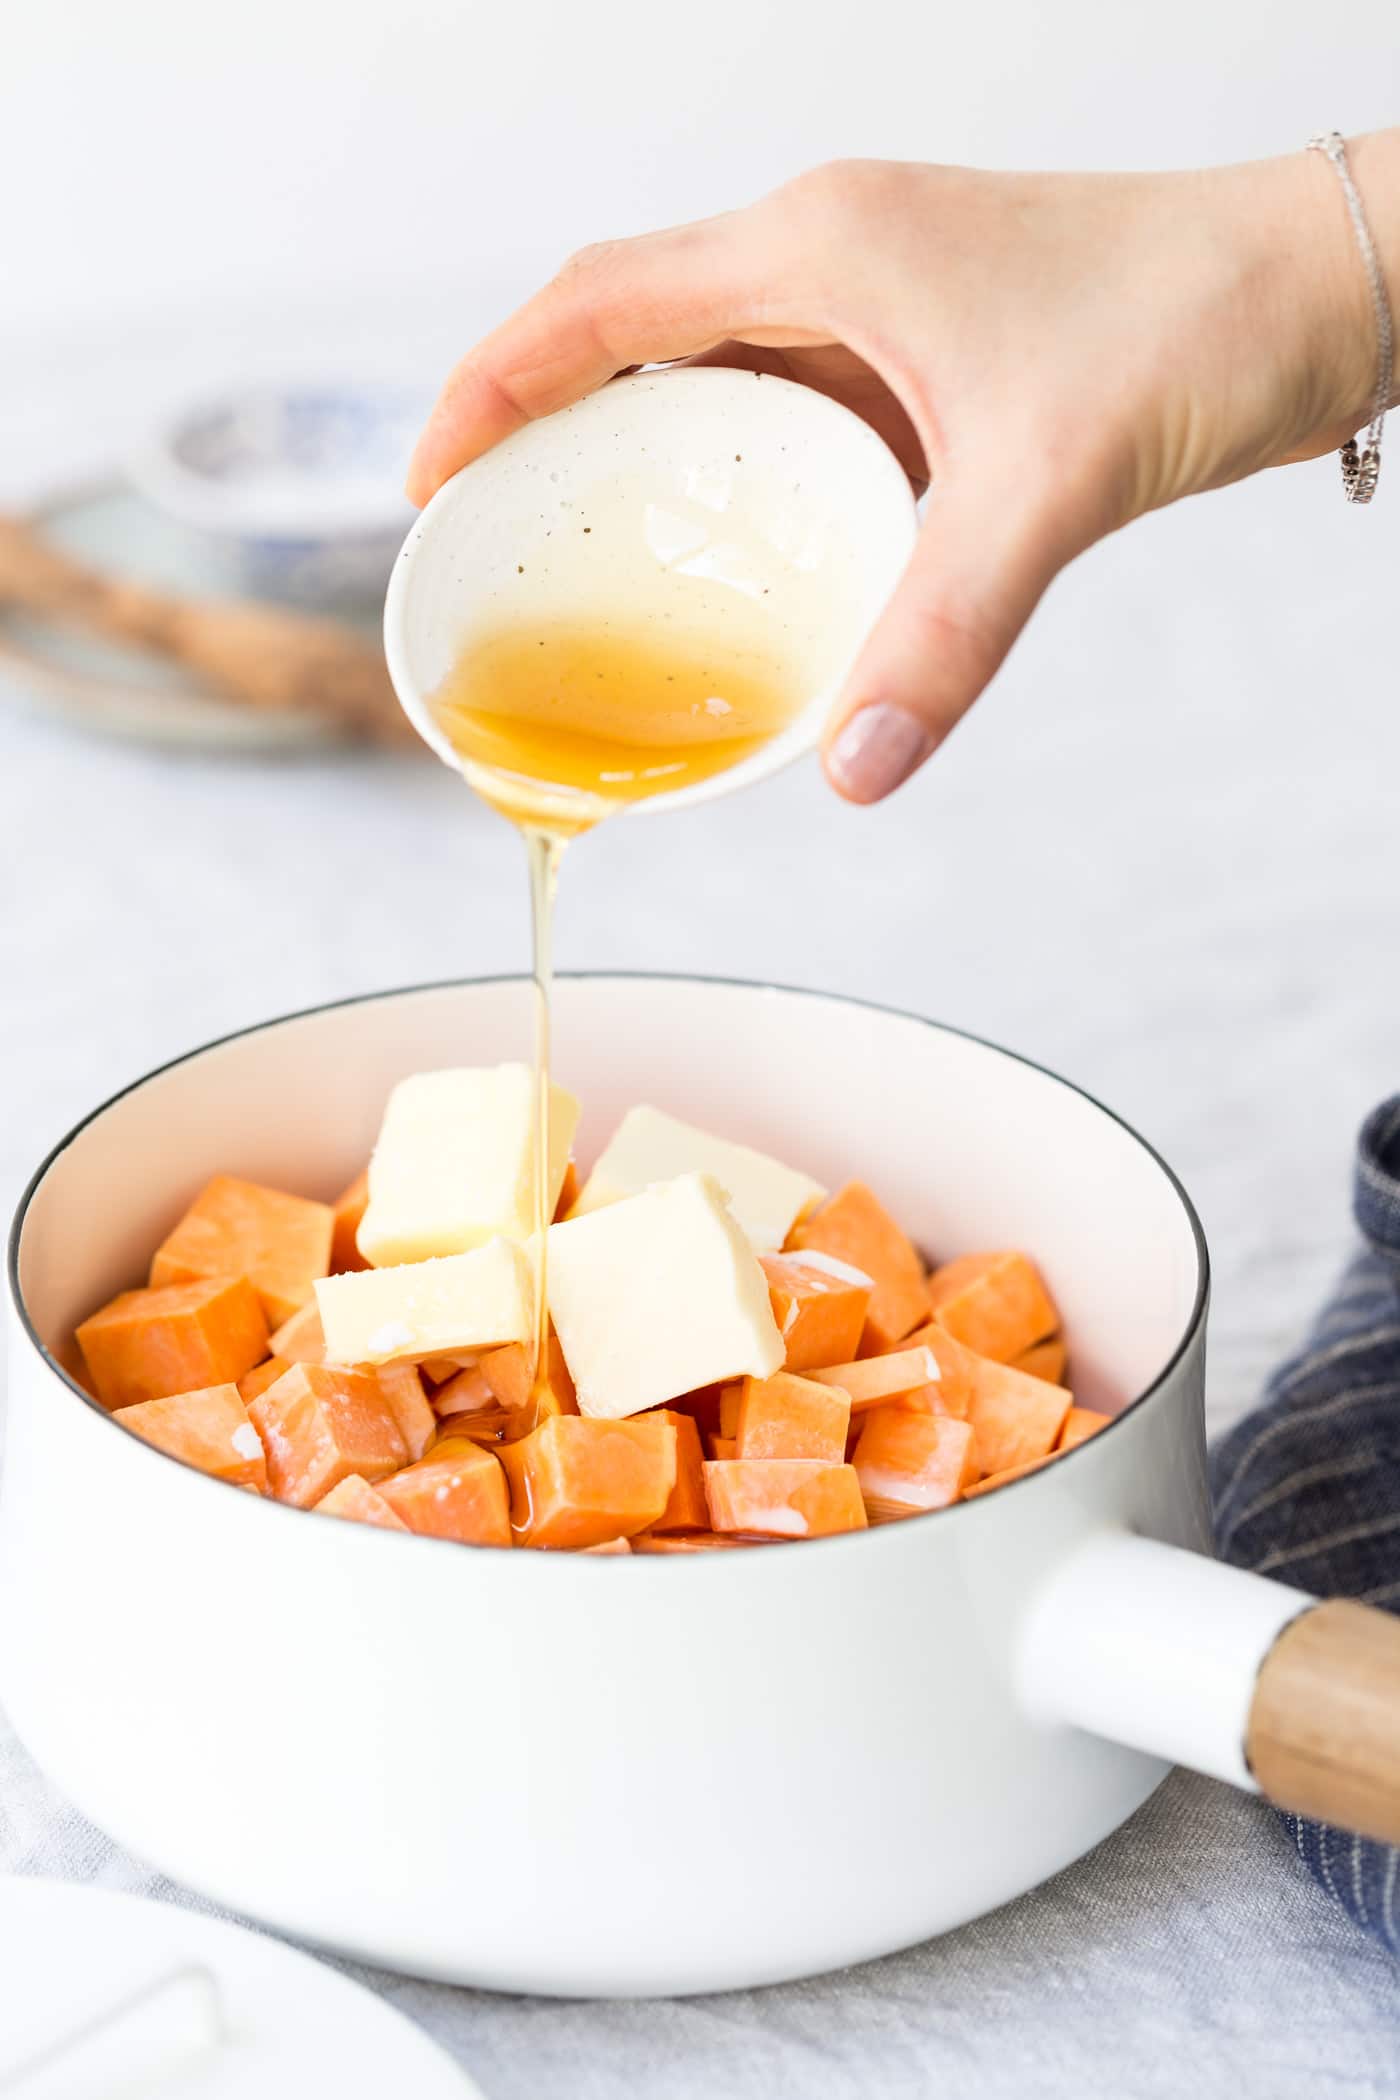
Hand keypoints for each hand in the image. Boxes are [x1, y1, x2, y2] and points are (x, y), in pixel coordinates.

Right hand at [408, 141, 1395, 801]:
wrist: (1325, 283)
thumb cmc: (1200, 317)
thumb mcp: (1050, 483)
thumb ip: (945, 630)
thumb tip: (852, 767)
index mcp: (821, 246)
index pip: (599, 305)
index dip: (492, 387)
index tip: (429, 481)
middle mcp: (832, 258)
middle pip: (630, 334)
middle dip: (542, 432)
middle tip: (490, 546)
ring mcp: (879, 306)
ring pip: (711, 379)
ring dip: (642, 465)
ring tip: (584, 570)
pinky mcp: (925, 359)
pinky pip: (791, 419)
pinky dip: (740, 490)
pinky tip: (735, 572)